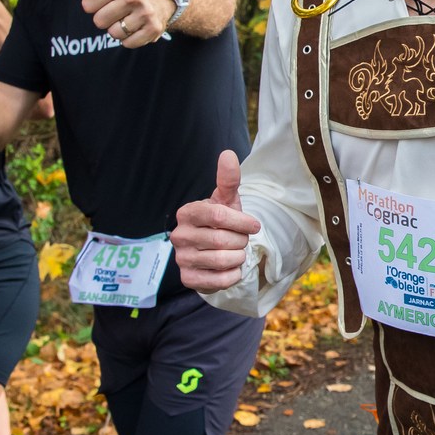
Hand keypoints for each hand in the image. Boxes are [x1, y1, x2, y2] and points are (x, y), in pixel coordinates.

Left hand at [77, 0, 175, 48]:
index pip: (87, 4)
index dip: (94, 4)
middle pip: (99, 21)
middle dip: (106, 19)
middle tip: (118, 11)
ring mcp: (145, 13)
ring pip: (114, 34)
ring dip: (118, 30)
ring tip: (128, 19)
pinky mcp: (153, 29)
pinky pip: (128, 43)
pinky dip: (130, 39)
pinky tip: (137, 27)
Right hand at [172, 150, 261, 292]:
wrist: (214, 251)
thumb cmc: (221, 222)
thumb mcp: (227, 201)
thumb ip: (228, 180)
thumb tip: (228, 154)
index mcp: (187, 212)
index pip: (218, 216)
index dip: (242, 222)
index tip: (255, 225)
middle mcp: (179, 235)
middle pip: (223, 240)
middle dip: (241, 240)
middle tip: (241, 240)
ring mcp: (181, 258)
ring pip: (223, 260)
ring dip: (239, 257)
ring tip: (236, 253)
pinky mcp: (187, 279)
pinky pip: (220, 280)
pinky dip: (233, 275)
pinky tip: (230, 268)